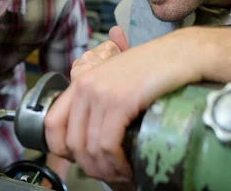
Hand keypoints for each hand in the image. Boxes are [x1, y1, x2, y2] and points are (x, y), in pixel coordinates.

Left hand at [44, 29, 195, 183]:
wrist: (179, 53)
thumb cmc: (153, 68)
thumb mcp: (117, 80)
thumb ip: (100, 100)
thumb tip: (93, 138)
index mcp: (80, 81)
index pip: (51, 123)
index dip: (60, 149)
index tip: (79, 160)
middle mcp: (85, 86)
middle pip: (70, 143)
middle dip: (89, 167)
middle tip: (108, 175)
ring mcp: (101, 93)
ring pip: (89, 148)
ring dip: (106, 170)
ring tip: (122, 176)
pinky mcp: (120, 102)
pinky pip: (107, 144)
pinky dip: (116, 164)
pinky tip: (128, 167)